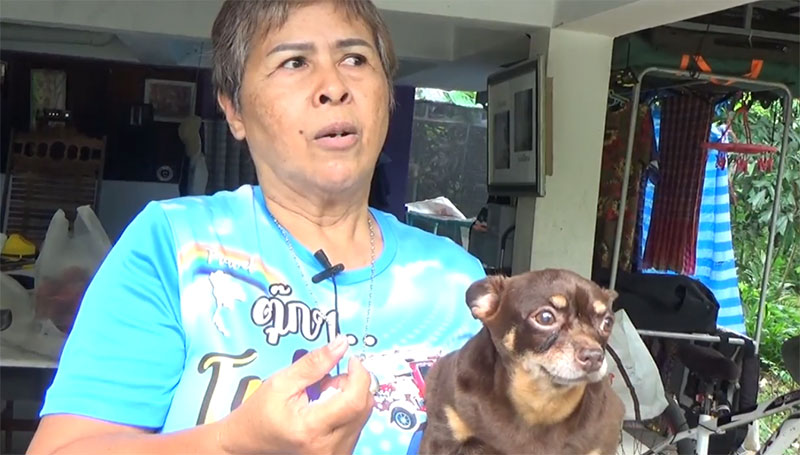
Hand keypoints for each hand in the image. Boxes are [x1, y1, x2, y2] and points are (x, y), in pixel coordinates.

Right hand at [217, 335, 373, 454]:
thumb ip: (314, 363)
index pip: (354, 400)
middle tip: (329, 377)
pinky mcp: (338, 454)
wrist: (247, 442)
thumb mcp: (281, 382)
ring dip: (349, 397)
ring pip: (362, 416)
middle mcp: (328, 447)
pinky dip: (347, 410)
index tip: (351, 360)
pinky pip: (356, 425)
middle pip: (363, 407)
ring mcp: (334, 454)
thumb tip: (340, 344)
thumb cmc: (259, 414)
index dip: (359, 375)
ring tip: (322, 394)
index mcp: (311, 429)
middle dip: (353, 384)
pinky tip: (326, 408)